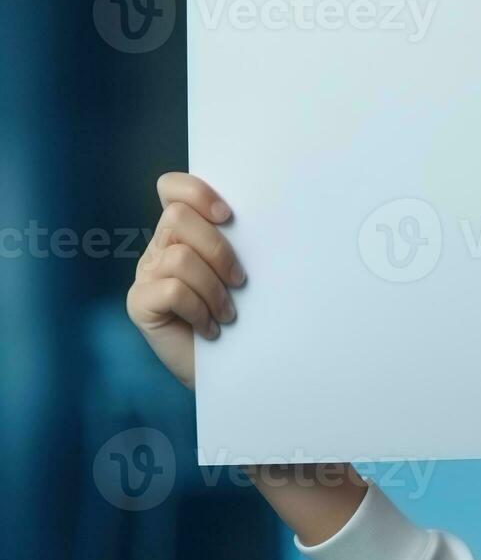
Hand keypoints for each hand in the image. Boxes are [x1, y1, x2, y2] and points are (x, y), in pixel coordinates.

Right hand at [125, 172, 245, 388]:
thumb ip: (238, 244)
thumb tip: (261, 220)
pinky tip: (211, 328)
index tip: (229, 216)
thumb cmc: (242, 319)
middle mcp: (159, 248)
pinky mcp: (139, 303)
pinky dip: (199, 309)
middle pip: (177, 218)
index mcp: (183, 233)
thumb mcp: (241, 275)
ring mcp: (145, 275)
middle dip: (218, 249)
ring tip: (228, 313)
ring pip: (179, 257)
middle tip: (240, 281)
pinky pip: (173, 290)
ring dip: (214, 288)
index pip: (173, 189)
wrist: (232, 370)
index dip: (196, 192)